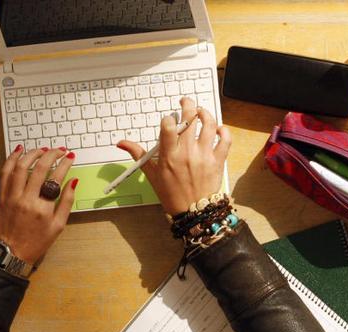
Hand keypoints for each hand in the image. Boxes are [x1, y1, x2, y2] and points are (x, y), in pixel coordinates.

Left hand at [0, 146, 77, 265]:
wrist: (11, 253)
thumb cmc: (37, 242)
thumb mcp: (58, 226)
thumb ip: (66, 202)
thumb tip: (73, 181)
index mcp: (43, 208)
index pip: (56, 178)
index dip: (65, 164)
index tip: (70, 157)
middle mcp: (26, 199)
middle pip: (39, 168)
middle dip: (51, 154)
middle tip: (59, 150)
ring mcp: (12, 196)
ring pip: (21, 167)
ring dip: (32, 154)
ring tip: (42, 149)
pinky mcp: (2, 196)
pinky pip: (5, 173)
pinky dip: (12, 159)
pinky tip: (19, 151)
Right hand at [116, 97, 230, 214]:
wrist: (193, 211)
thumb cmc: (171, 194)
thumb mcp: (151, 174)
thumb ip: (138, 154)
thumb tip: (122, 143)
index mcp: (169, 156)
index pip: (168, 126)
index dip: (168, 118)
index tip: (169, 120)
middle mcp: (187, 153)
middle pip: (190, 118)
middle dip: (188, 105)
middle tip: (186, 103)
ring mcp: (204, 155)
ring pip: (209, 124)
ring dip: (205, 113)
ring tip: (200, 112)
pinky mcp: (218, 160)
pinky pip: (225, 139)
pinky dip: (223, 130)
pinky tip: (217, 129)